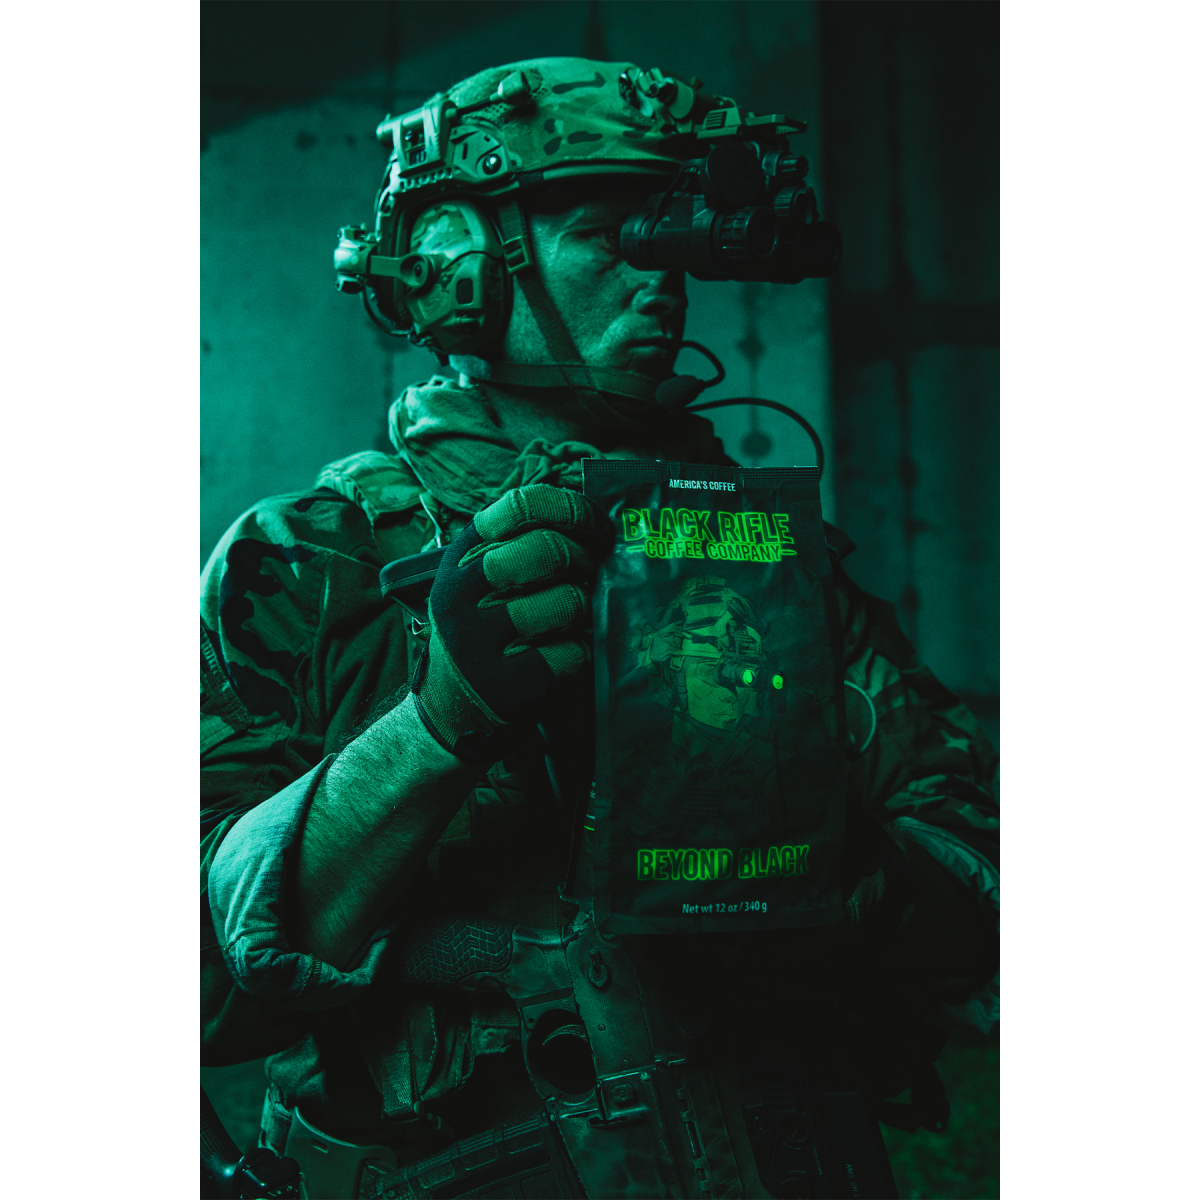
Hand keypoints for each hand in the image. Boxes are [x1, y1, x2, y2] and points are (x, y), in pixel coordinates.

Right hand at [411, 484, 603, 760]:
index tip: (595, 528)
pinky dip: (582, 653)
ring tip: (575, 620)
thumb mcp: (481, 578)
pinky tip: (567, 654)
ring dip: (584, 611)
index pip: (522, 507)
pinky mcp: (507, 687)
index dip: (572, 511)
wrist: (452, 708)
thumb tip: (598, 521)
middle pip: (548, 550)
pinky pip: (572, 654)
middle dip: (584, 561)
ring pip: (567, 602)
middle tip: (589, 577)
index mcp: (462, 556)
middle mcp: (461, 596)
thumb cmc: (485, 629)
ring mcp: (479, 644)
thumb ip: (523, 543)